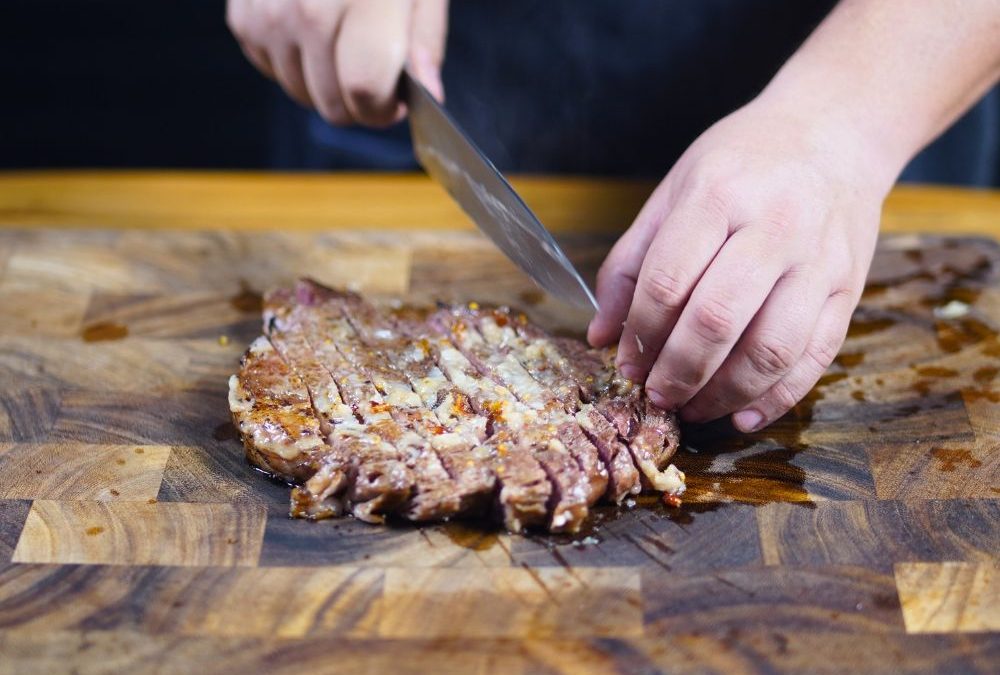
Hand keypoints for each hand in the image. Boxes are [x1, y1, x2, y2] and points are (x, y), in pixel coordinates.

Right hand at [227, 0, 447, 125]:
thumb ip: (424, 38)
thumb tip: (427, 93)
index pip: (365, 89)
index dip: (384, 109)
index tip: (395, 102)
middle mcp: (309, 7)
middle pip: (330, 101)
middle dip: (358, 103)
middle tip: (372, 73)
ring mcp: (270, 12)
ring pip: (299, 92)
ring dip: (325, 84)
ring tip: (342, 44)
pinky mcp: (243, 14)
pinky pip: (270, 69)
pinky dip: (293, 63)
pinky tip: (311, 32)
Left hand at [588, 97, 896, 432]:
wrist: (834, 132)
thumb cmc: (743, 163)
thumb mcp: (674, 191)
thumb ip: (631, 262)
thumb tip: (600, 336)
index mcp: (718, 194)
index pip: (668, 281)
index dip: (641, 335)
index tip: (626, 364)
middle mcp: (774, 225)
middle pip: (717, 320)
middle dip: (678, 373)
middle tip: (656, 397)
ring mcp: (819, 259)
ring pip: (771, 348)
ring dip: (725, 394)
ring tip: (694, 410)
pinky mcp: (851, 286)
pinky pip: (817, 356)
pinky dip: (778, 397)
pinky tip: (743, 415)